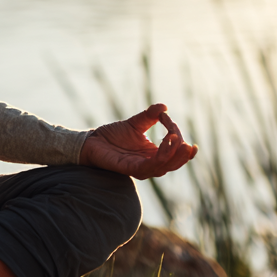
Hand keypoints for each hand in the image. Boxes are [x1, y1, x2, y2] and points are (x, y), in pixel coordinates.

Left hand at [80, 103, 197, 178]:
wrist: (92, 141)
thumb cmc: (113, 135)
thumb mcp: (135, 123)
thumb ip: (150, 116)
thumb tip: (164, 107)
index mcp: (154, 155)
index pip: (176, 152)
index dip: (180, 141)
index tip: (171, 122)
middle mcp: (150, 164)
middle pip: (174, 163)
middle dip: (182, 151)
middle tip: (184, 139)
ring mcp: (141, 168)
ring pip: (164, 167)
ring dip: (173, 154)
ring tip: (176, 139)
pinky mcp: (130, 169)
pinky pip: (149, 167)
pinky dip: (160, 156)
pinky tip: (164, 143)